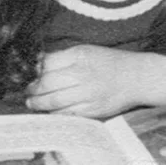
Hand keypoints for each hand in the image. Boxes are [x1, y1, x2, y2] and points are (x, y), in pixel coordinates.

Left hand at [25, 45, 152, 117]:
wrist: (137, 77)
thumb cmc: (109, 62)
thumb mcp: (86, 51)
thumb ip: (62, 57)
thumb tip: (38, 63)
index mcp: (80, 56)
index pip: (47, 64)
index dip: (35, 71)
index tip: (31, 75)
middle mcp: (83, 75)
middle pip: (47, 84)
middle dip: (33, 90)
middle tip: (28, 92)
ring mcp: (88, 95)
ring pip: (54, 102)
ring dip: (39, 103)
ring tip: (32, 103)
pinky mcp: (94, 110)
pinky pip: (67, 114)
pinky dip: (55, 113)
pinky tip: (50, 110)